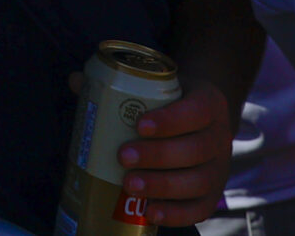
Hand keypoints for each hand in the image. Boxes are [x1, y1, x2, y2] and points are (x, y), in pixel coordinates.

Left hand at [116, 78, 232, 225]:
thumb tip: (75, 80)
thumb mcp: (158, 86)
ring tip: (129, 185)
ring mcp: (219, 168)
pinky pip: (200, 208)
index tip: (139, 124)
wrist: (202, 121)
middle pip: (195, 149)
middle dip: (158, 156)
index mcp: (208, 103)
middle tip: (123, 157)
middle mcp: (219, 136)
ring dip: (163, 186)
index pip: (196, 110)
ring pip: (199, 181)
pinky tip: (150, 212)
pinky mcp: (213, 194)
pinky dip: (176, 214)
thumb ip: (119, 84)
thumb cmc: (171, 103)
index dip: (170, 120)